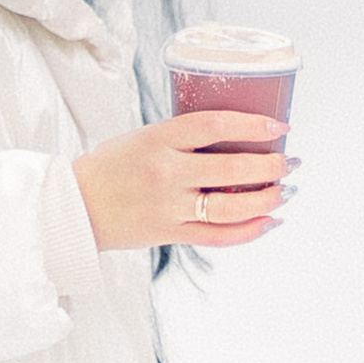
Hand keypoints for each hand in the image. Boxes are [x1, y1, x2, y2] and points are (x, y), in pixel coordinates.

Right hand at [75, 108, 289, 253]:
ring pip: (232, 207)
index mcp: (157, 139)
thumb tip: (235, 136)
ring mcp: (169, 207)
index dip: (253, 125)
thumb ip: (181, 137)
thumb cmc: (110, 166)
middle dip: (272, 166)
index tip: (279, 128)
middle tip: (290, 161)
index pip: (215, 125)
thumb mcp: (141, 137)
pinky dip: (250, 231)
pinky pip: (219, 237)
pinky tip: (269, 221)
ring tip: (285, 191)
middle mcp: (166, 173)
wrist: (73, 207)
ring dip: (267, 199)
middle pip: (233, 169)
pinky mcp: (169, 234)